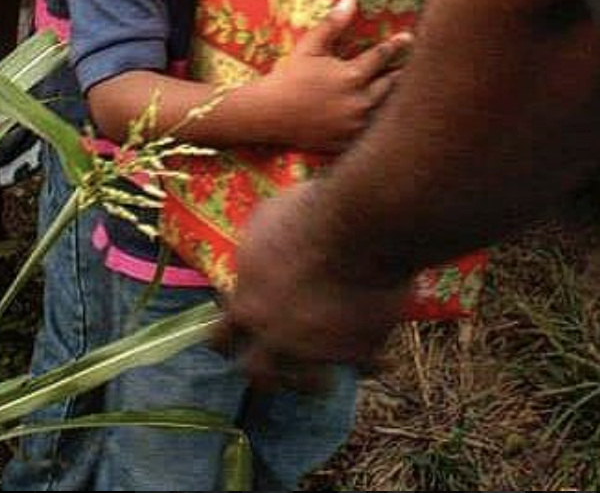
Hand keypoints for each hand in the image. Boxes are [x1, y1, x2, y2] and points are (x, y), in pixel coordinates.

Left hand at [217, 183, 409, 387]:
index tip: (236, 338)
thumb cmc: (307, 213)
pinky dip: (372, 362)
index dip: (228, 340)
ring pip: (309, 386)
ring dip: (316, 378)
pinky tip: (380, 357)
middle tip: (281, 365)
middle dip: (269, 370)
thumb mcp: (265, 219)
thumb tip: (258, 250)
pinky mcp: (357, 352)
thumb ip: (256, 248)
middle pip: (258, 374)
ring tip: (328, 370)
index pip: (219, 339)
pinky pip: (365, 367)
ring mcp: (316, 350)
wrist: (358, 228)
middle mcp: (274, 336)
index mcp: (247, 304)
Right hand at [262, 0, 411, 152]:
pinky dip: (378, 122)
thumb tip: (351, 1)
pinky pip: (371, 132)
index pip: (381, 56)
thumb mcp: (310, 46)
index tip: (408, 38)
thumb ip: (332, 25)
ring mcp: (355, 124)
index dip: (396, 45)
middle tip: (411, 66)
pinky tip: (382, 117)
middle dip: (400, 73)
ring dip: (393, 98)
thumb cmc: (290, 76)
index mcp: (352, 76)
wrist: (269, 113)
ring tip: (404, 91)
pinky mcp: (348, 141)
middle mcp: (359, 102)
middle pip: (389, 84)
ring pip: (384, 109)